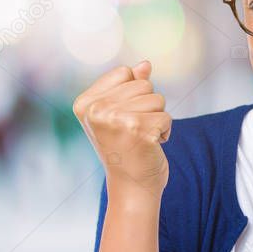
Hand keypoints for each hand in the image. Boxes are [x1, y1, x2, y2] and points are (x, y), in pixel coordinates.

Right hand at [72, 60, 171, 195]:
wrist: (131, 187)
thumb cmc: (127, 149)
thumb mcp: (121, 114)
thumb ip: (130, 86)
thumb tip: (145, 63)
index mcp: (85, 103)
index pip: (124, 72)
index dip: (133, 93)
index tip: (123, 118)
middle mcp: (96, 110)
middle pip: (144, 84)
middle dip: (148, 106)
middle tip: (134, 131)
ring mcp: (116, 119)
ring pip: (158, 99)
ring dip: (157, 119)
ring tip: (142, 138)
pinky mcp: (138, 130)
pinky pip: (167, 117)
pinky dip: (165, 132)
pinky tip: (152, 146)